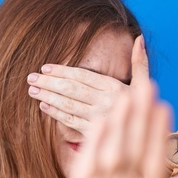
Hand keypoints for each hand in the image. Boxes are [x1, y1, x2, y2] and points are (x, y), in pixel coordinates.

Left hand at [27, 35, 149, 144]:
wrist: (145, 139)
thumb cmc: (143, 110)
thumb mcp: (144, 86)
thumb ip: (140, 62)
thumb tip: (139, 38)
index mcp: (115, 88)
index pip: (83, 76)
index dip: (62, 71)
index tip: (45, 68)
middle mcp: (106, 102)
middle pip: (71, 89)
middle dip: (49, 83)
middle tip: (31, 78)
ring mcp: (98, 119)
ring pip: (68, 105)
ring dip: (48, 96)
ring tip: (33, 90)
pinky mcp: (92, 134)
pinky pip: (70, 121)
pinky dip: (56, 113)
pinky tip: (44, 106)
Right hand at [43, 69, 177, 177]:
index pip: (154, 159)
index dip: (160, 135)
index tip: (167, 108)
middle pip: (133, 145)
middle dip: (140, 117)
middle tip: (147, 85)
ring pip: (112, 149)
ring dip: (119, 124)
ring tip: (126, 96)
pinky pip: (88, 165)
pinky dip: (95, 144)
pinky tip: (103, 122)